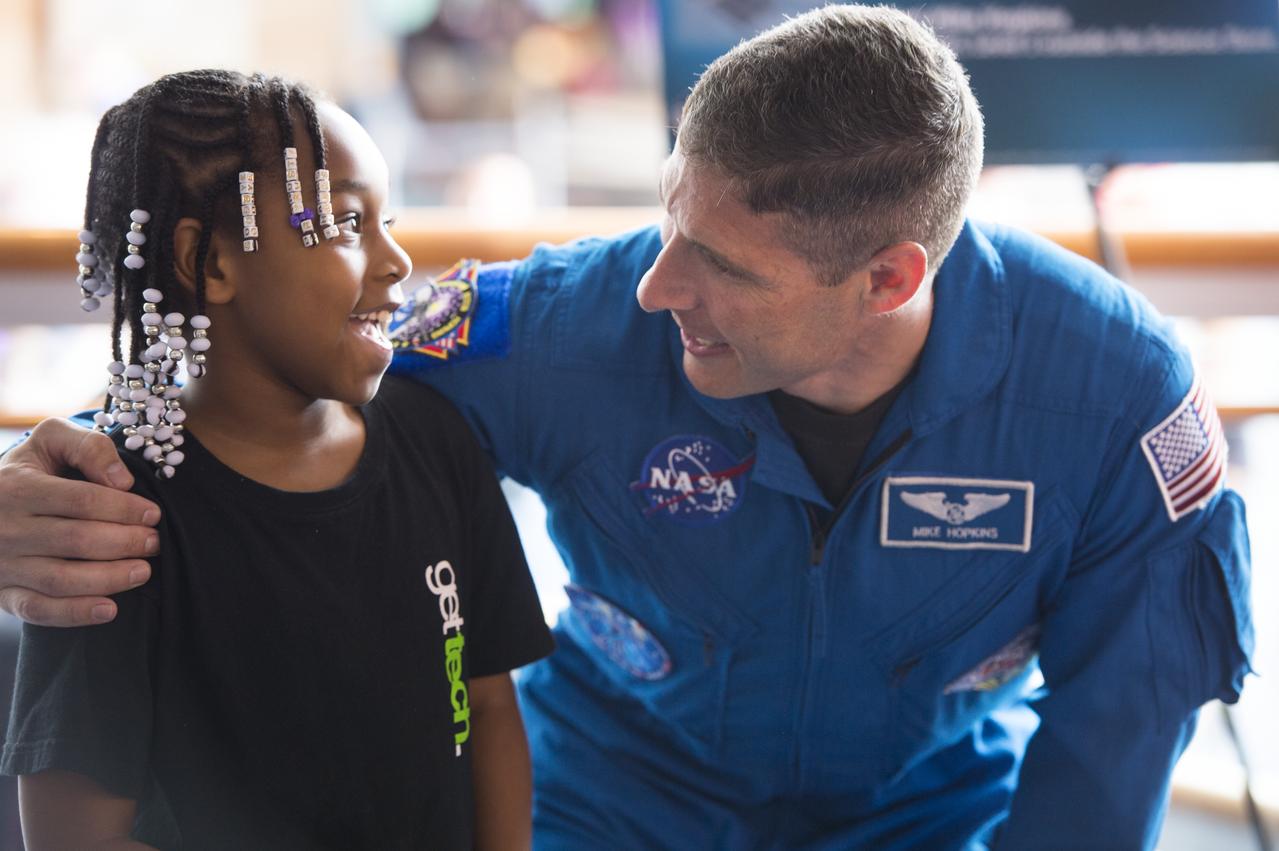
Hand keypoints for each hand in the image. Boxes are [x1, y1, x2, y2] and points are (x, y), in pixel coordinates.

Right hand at [0, 418, 159, 626]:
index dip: (124, 509)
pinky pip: (38, 609)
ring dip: (109, 579)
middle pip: (76, 540)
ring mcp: (2, 564)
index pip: (81, 501)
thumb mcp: (51, 441)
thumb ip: (88, 447)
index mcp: (18, 487)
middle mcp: (5, 528)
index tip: (154, 514)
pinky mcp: (2, 593)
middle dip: (125, 543)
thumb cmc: (32, 469)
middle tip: (154, 543)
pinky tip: (110, 609)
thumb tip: (122, 480)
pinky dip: (75, 613)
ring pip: (60, 579)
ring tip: (144, 571)